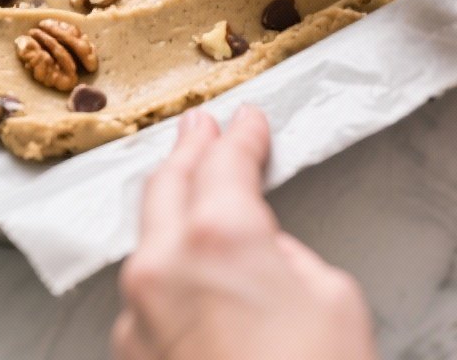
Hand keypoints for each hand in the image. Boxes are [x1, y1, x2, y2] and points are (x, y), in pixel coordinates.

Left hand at [112, 106, 376, 359]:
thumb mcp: (330, 299)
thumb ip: (285, 256)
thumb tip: (264, 253)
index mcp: (218, 236)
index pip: (226, 161)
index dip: (240, 136)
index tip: (246, 123)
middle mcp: (164, 265)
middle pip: (168, 183)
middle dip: (188, 151)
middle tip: (200, 129)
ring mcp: (138, 314)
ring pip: (147, 239)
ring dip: (169, 213)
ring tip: (187, 193)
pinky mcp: (129, 356)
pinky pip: (143, 294)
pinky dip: (163, 273)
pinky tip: (182, 275)